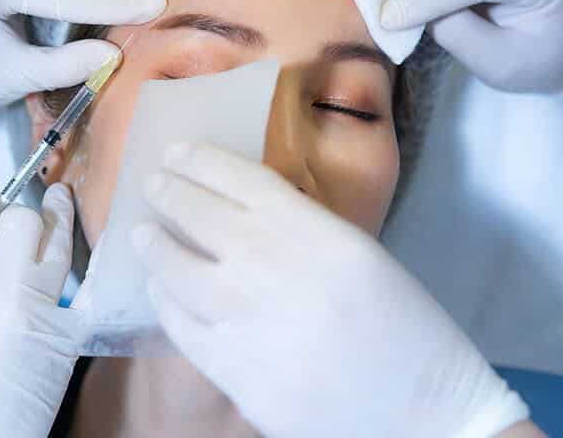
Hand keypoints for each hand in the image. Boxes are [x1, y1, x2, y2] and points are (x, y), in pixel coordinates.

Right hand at [0, 159, 83, 437]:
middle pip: (26, 219)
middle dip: (21, 206)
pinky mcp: (69, 335)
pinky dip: (90, 274)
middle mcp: (7, 278)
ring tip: (64, 198)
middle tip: (23, 199)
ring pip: (60, 244)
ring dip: (61, 218)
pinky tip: (98, 256)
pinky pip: (86, 293)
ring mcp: (43, 305)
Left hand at [134, 142, 529, 437]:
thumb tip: (245, 215)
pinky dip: (164, 302)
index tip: (178, 151)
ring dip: (155, 246)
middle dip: (170, 194)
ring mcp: (244, 318)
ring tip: (142, 235)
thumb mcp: (361, 258)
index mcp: (313, 232)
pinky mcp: (231, 369)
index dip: (201, 160)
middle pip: (200, 215)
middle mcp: (270, 264)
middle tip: (153, 185)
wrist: (420, 413)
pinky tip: (160, 290)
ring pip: (177, 269)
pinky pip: (181, 326)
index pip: (241, 180)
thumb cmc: (406, 330)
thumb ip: (303, 231)